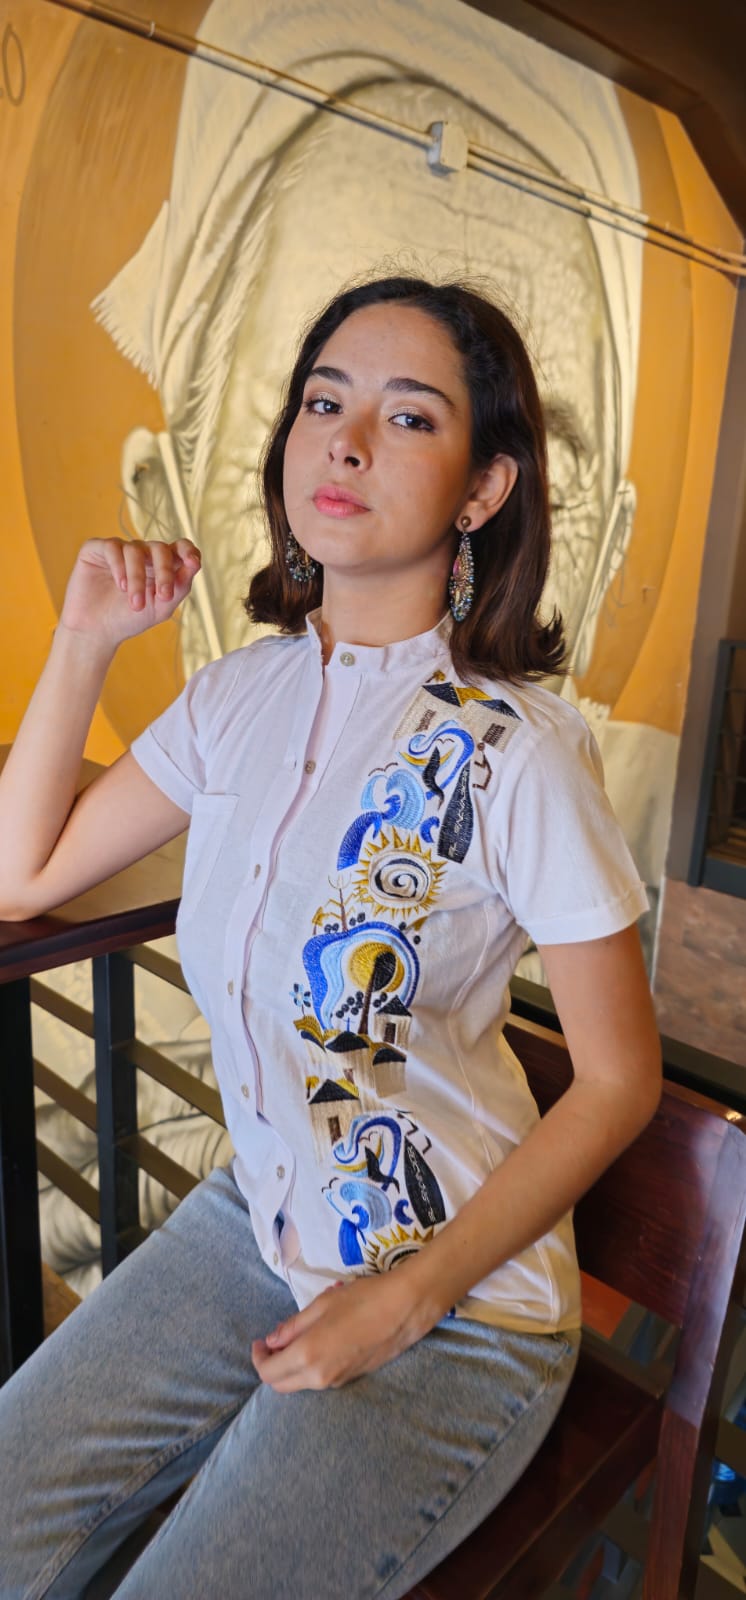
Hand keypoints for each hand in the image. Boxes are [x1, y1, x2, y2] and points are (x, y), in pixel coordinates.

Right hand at [59, 536, 201, 650]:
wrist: (96, 631)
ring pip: (135, 550)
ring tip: (135, 603)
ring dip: (138, 578)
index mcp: (160, 565)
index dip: (188, 551)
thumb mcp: (161, 607)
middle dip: (164, 571)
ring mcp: (119, 549)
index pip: (179, 548)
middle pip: (160, 548)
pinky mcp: (97, 549)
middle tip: (163, 596)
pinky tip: (120, 586)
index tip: (193, 562)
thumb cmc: (129, 619)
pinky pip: (113, 547)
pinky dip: (119, 566)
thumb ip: (179, 586)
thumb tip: (194, 563)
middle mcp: (141, 553)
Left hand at [252, 1273, 435, 1392]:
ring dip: (290, 1367)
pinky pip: (320, 1379)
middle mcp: (320, 1376)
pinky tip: (318, 1343)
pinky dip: (309, 1368)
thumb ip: (293, 1326)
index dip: (258, 1358)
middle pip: (282, 1385)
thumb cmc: (363, 1299)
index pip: (269, 1372)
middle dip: (271, 1366)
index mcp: (308, 1355)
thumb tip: (272, 1341)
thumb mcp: (322, 1305)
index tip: (259, 1341)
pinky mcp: (352, 1379)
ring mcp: (338, 1381)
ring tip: (296, 1339)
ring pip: (301, 1383)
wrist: (406, 1308)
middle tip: (272, 1343)